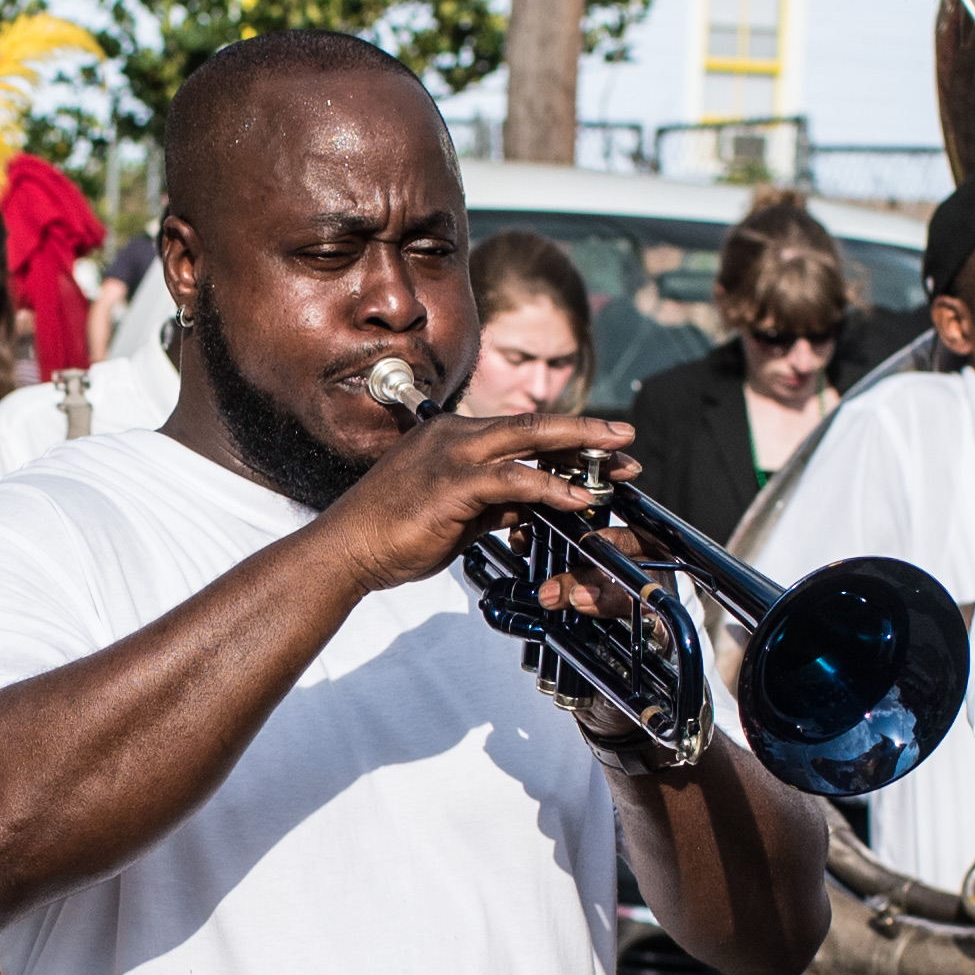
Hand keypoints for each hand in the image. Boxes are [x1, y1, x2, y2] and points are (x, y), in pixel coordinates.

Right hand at [308, 410, 634, 598]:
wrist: (348, 550)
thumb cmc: (395, 534)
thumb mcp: (458, 515)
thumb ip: (496, 504)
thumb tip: (535, 506)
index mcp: (453, 437)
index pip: (520, 431)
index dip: (566, 439)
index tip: (603, 449)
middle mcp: (453, 435)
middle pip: (531, 424)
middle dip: (584, 431)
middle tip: (625, 436)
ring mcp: (452, 455)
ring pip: (527, 440)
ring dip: (578, 451)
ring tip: (616, 464)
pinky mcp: (451, 483)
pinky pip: (512, 479)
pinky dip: (550, 487)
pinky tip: (578, 499)